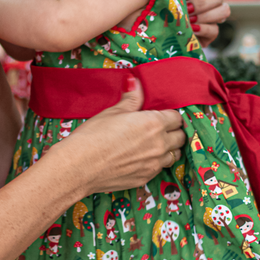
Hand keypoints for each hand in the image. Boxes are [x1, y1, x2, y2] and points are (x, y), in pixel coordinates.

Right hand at [49, 78, 185, 197]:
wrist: (79, 167)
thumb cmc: (93, 136)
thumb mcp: (112, 111)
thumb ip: (131, 98)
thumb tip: (134, 81)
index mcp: (154, 123)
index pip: (176, 118)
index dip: (169, 115)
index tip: (162, 116)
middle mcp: (159, 144)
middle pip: (180, 137)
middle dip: (174, 132)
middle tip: (160, 129)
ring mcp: (154, 164)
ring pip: (174, 155)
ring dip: (169, 149)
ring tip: (154, 145)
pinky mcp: (145, 178)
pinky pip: (160, 169)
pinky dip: (156, 163)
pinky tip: (141, 159)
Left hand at [182, 0, 228, 45]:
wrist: (155, 23)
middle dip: (199, 1)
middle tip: (184, 6)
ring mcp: (213, 15)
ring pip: (223, 11)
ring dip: (204, 15)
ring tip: (187, 18)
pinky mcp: (210, 33)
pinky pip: (215, 30)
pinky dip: (203, 28)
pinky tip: (192, 29)